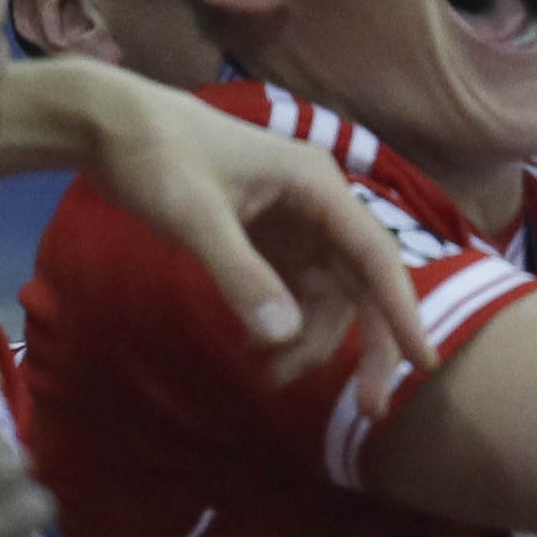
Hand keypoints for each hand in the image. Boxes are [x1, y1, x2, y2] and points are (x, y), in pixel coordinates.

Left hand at [84, 73, 437, 411]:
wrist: (112, 126)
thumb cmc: (157, 157)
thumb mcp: (194, 216)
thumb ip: (239, 274)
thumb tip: (283, 338)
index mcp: (318, 187)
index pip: (377, 257)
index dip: (403, 311)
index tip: (424, 364)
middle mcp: (320, 207)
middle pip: (363, 284)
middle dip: (368, 345)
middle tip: (368, 409)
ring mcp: (296, 225)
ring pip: (329, 297)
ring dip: (312, 342)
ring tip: (270, 378)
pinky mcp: (270, 240)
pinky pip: (295, 294)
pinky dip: (284, 327)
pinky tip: (256, 352)